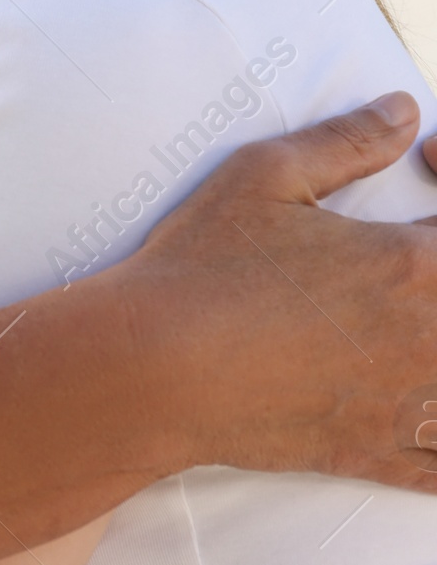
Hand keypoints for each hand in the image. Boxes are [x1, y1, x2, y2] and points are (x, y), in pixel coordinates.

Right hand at [123, 93, 436, 488]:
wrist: (154, 367)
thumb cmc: (204, 264)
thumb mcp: (267, 175)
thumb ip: (348, 141)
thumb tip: (403, 110)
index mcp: (410, 266)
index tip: (427, 160)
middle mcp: (428, 340)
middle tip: (409, 244)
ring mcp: (409, 405)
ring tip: (414, 316)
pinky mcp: (380, 454)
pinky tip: (424, 402)